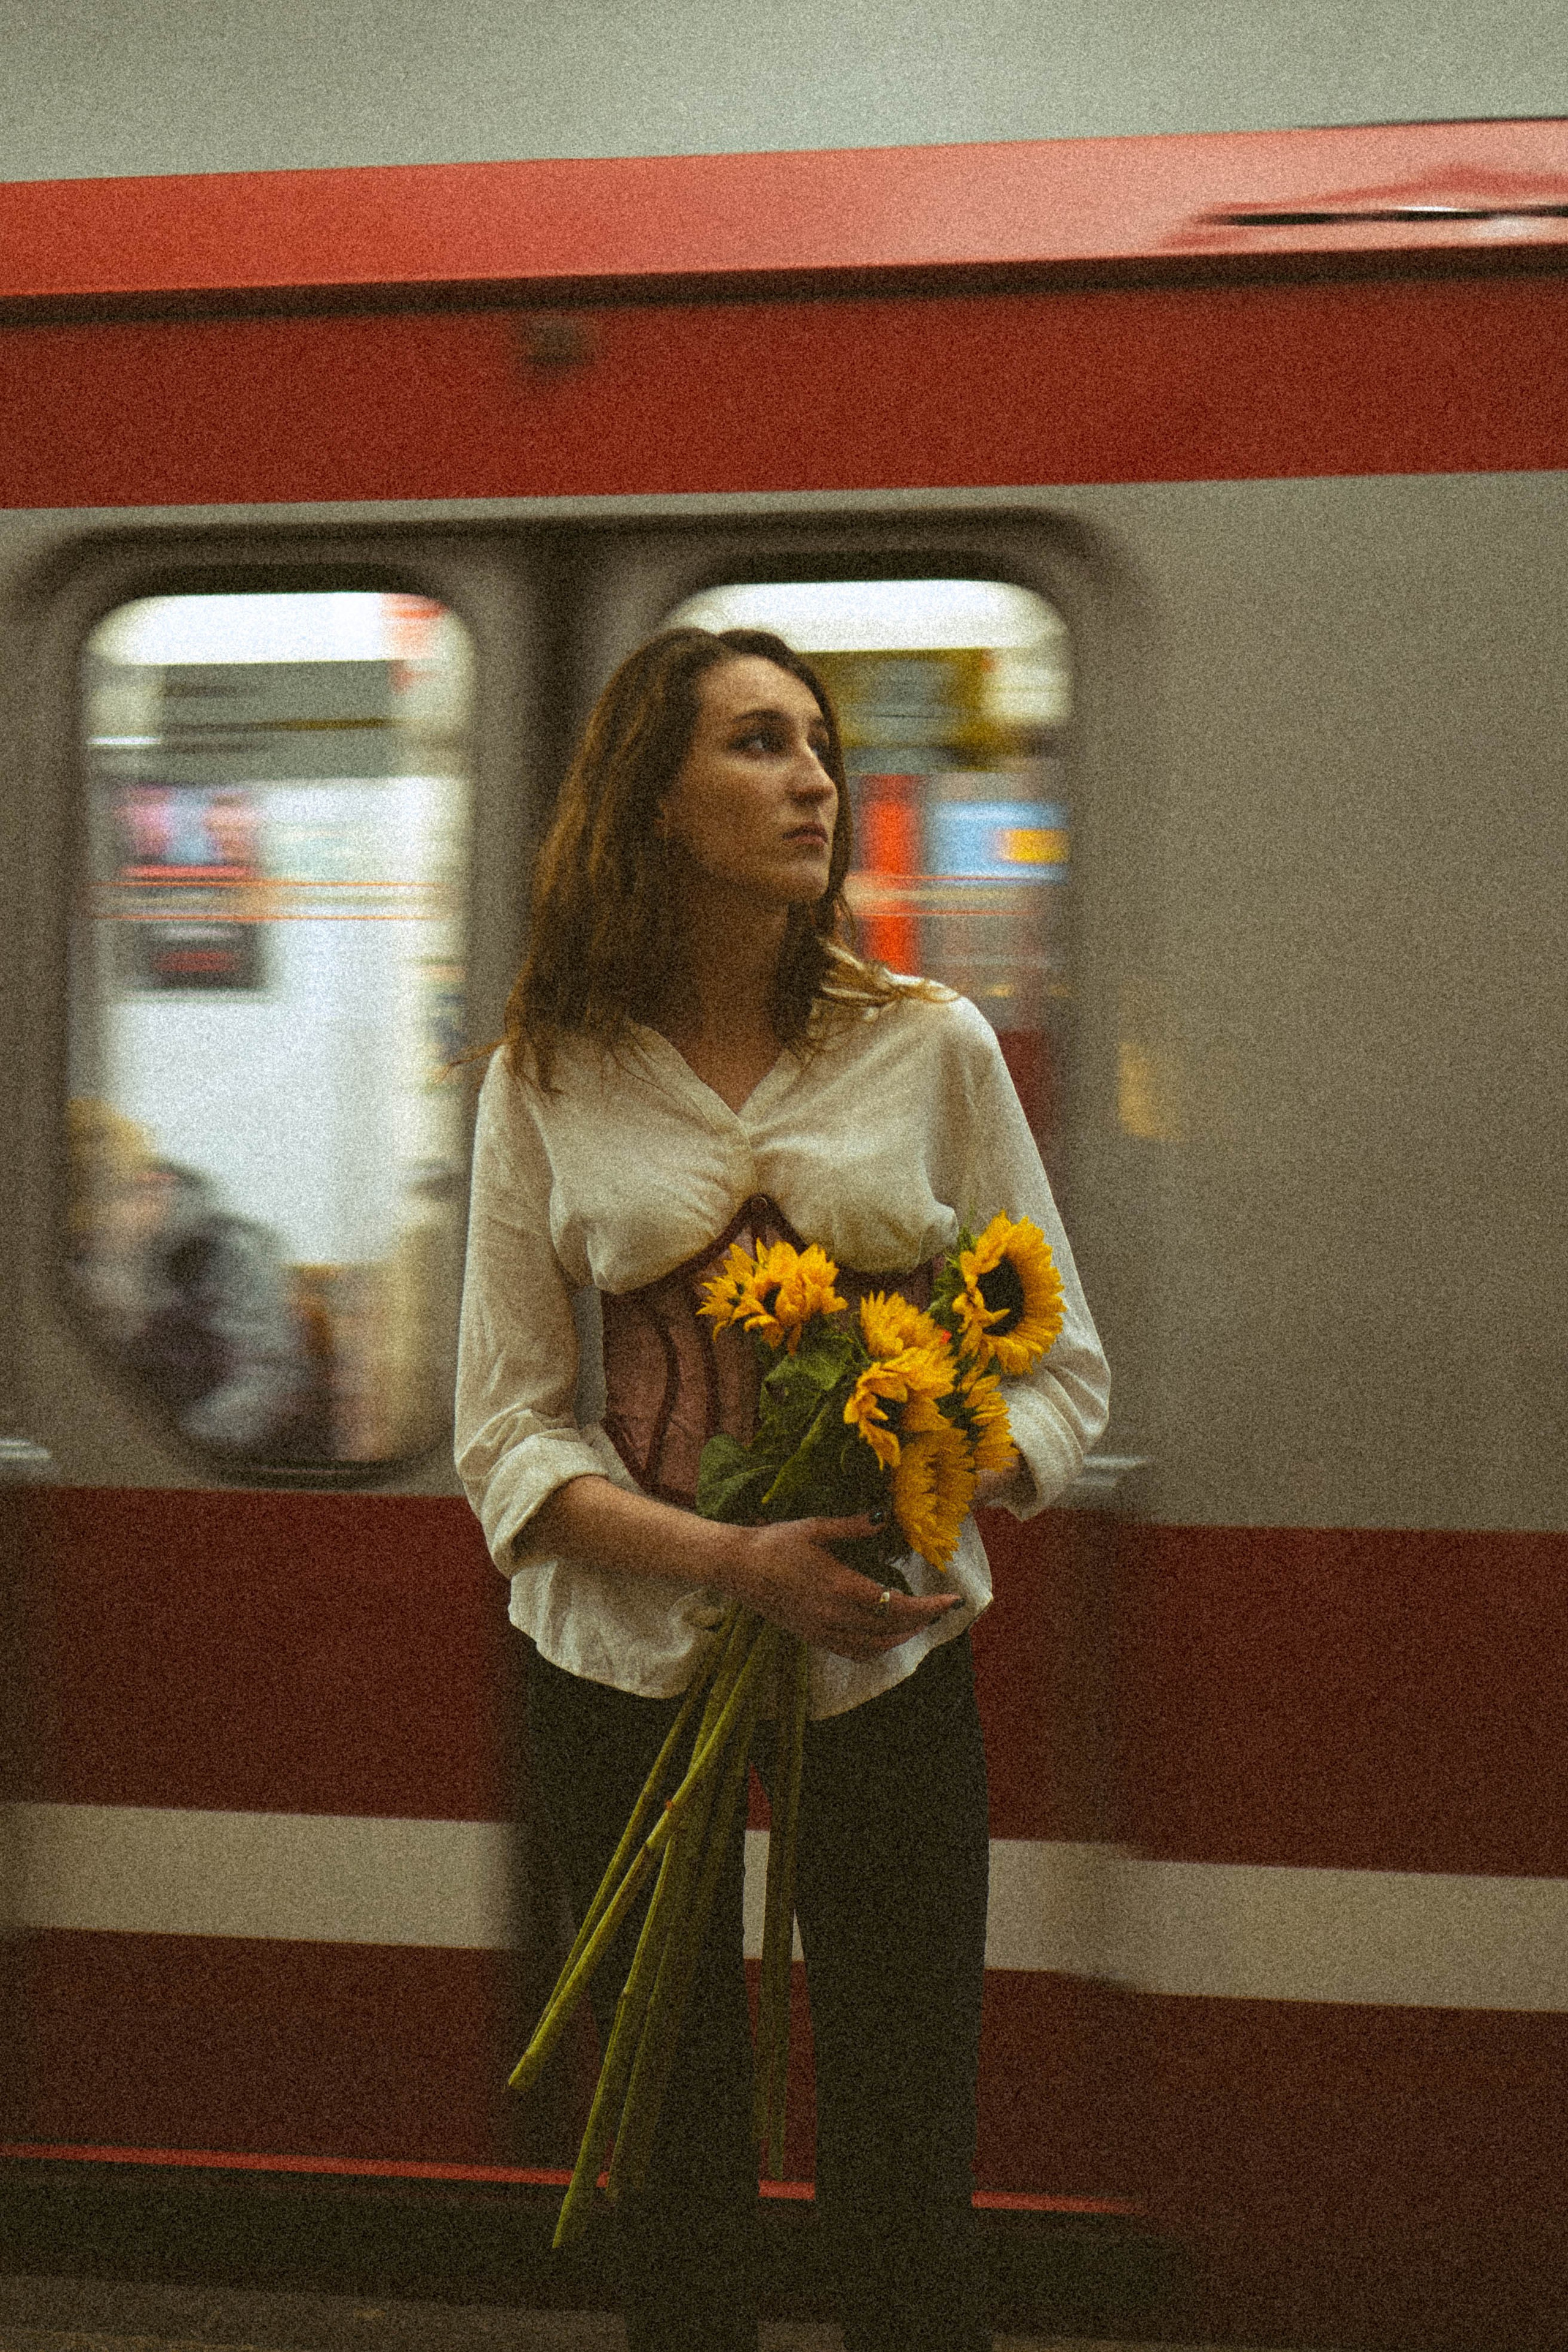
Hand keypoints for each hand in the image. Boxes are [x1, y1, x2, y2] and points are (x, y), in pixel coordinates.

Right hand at [721, 1512, 961, 1661]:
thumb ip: (853, 1526)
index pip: (896, 1604)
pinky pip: (853, 1651)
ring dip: (902, 1636)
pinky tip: (884, 1635)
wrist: (736, 1567)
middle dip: (922, 1620)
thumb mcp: (815, 1527)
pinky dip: (876, 1648)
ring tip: (919, 1621)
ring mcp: (822, 1630)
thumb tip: (885, 1517)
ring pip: (875, 1646)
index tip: (951, 1600)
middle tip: (941, 1607)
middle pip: (892, 1628)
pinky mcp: (812, 1637)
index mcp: (840, 1586)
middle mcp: (834, 1615)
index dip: (928, 1606)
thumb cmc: (775, 1543)